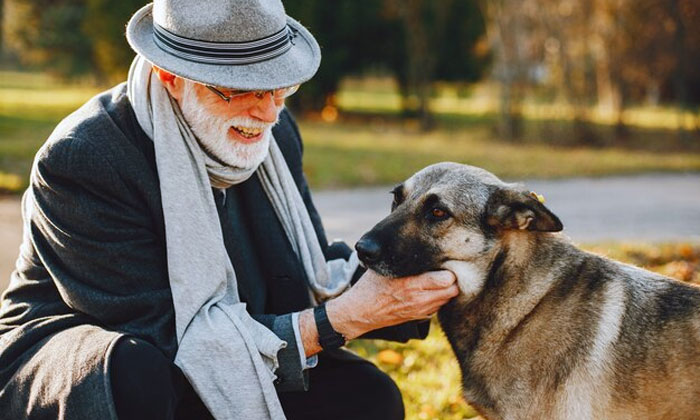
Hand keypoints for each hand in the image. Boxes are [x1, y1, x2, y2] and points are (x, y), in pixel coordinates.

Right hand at [325, 269, 458, 339]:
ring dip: (446, 290)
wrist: (361, 311)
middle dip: (451, 280)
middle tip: (445, 270)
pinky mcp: (419, 317)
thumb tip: (417, 240)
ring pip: (447, 299)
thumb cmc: (371, 285)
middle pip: (452, 290)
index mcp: (412, 284)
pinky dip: (438, 299)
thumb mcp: (385, 267)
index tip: (444, 262)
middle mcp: (419, 299)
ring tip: (438, 280)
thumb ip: (402, 258)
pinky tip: (429, 292)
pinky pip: (438, 307)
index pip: (446, 279)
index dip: (449, 270)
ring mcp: (420, 310)